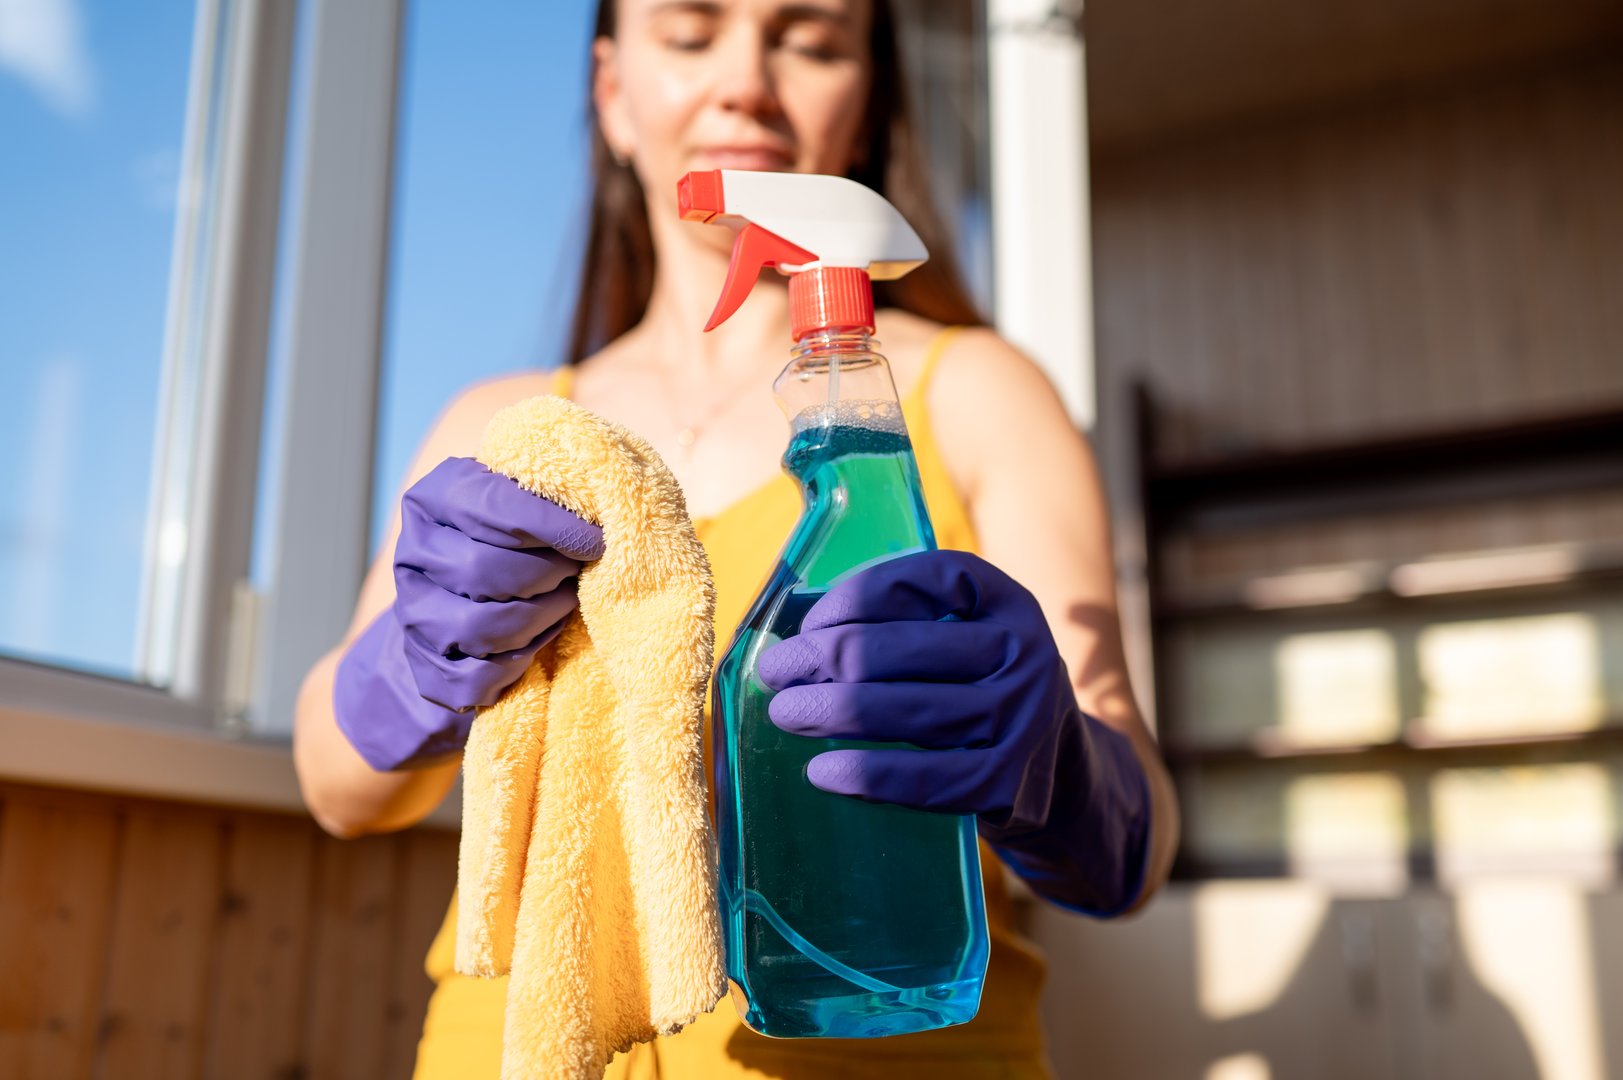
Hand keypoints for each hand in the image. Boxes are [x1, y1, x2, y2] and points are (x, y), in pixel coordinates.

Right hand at [334, 457, 604, 770]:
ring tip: (565, 604)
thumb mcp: (520, 502)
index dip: (553, 527)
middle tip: (577, 573)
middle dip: (547, 575)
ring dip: (539, 620)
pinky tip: (535, 645)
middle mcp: (412, 553)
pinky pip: (475, 677)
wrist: (466, 599)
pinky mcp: (423, 667)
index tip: (595, 540)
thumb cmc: (513, 540)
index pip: (494, 509)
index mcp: (432, 499)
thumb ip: (544, 495)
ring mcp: (412, 613)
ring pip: (482, 627)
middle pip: (485, 570)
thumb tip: (599, 508)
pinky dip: (516, 666)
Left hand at [756, 549, 1149, 914]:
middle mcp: (1024, 651)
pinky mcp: (1007, 782)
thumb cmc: (981, 689)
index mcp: (1007, 601)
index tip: (809, 622)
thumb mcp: (964, 638)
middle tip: (775, 673)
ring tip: (784, 714)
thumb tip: (796, 624)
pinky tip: (821, 772)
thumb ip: (901, 620)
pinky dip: (864, 773)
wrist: (1059, 772)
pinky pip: (921, 778)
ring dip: (826, 711)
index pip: (923, 578)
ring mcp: (1021, 719)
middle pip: (896, 648)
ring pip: (900, 710)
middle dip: (819, 659)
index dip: (855, 596)